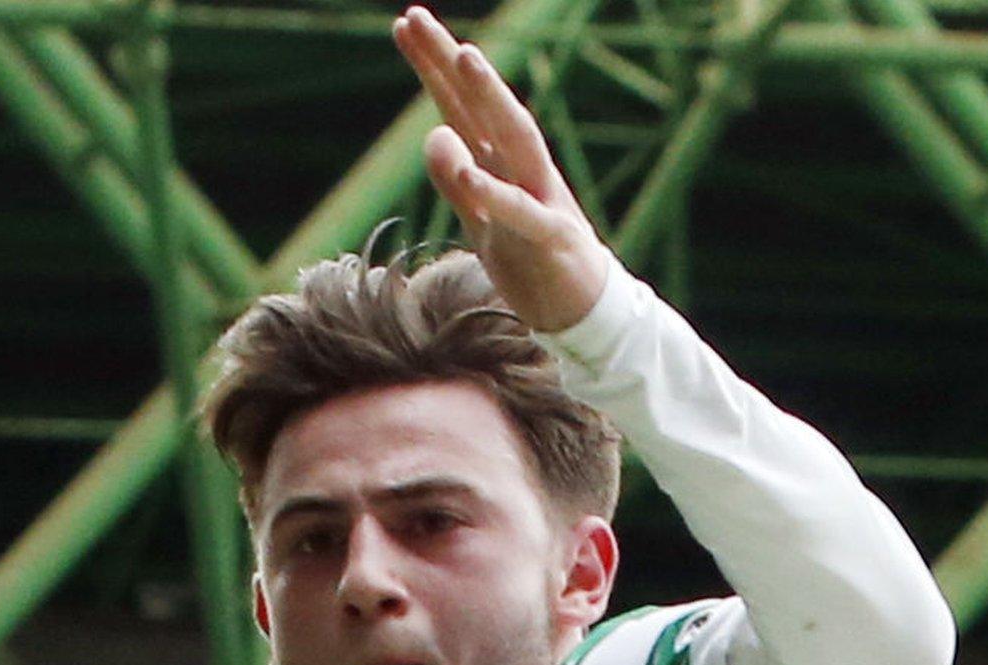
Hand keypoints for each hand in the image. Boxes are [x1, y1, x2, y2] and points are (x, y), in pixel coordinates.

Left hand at [393, 6, 607, 331]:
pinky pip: (521, 212)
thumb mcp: (481, 221)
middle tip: (418, 18)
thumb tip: (433, 135)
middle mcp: (522, 169)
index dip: (432, 66)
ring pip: (515, 138)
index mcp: (502, 163)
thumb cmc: (531, 258)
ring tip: (463, 57)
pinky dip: (494, 192)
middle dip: (451, 62)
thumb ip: (455, 182)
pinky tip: (467, 170)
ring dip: (489, 97)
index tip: (404, 24)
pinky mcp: (552, 237)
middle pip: (482, 107)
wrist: (583, 312)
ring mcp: (541, 198)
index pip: (460, 106)